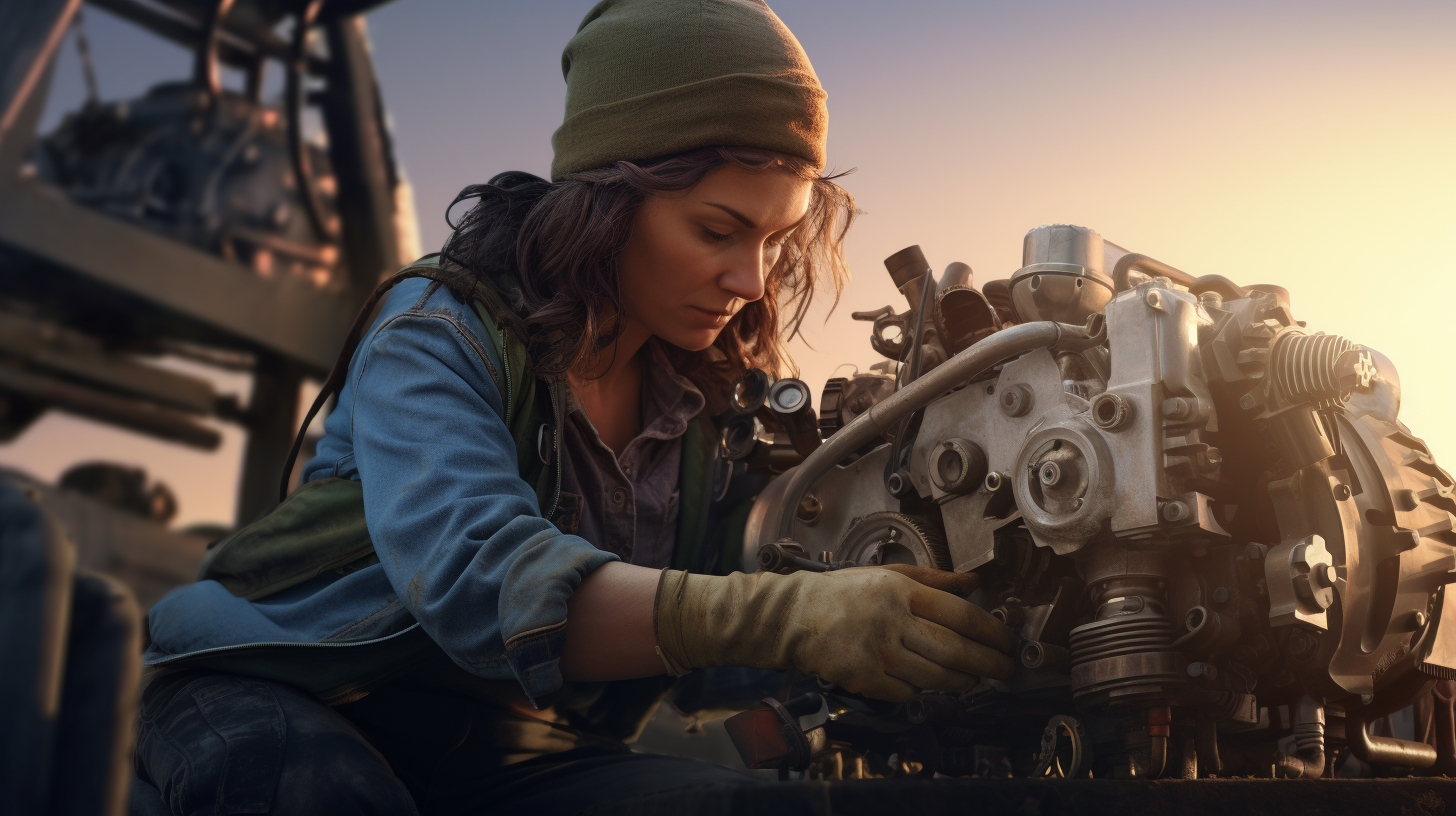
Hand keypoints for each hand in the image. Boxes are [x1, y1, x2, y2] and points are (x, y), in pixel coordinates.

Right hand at [654, 566, 1015, 701]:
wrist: (792, 617)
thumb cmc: (840, 593)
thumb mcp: (887, 574)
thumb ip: (934, 579)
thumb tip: (974, 583)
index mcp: (900, 590)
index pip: (960, 614)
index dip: (991, 632)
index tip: (1006, 641)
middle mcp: (891, 621)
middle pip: (954, 650)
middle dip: (988, 664)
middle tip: (1006, 669)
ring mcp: (877, 653)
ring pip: (936, 676)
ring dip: (962, 682)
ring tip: (975, 680)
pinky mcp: (865, 679)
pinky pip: (908, 693)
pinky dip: (923, 691)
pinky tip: (931, 684)